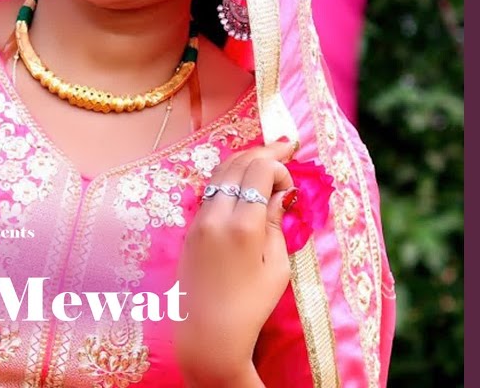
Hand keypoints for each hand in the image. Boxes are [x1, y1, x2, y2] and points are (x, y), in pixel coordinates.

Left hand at [175, 139, 297, 386]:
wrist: (207, 334)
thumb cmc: (250, 306)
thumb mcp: (276, 265)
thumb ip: (276, 222)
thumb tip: (279, 192)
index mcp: (242, 226)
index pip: (259, 171)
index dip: (279, 168)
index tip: (290, 187)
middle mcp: (215, 216)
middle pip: (238, 164)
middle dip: (264, 152)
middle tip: (286, 145)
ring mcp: (198, 221)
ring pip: (219, 172)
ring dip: (244, 160)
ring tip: (266, 155)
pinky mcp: (190, 229)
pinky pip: (209, 190)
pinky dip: (228, 177)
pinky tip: (243, 179)